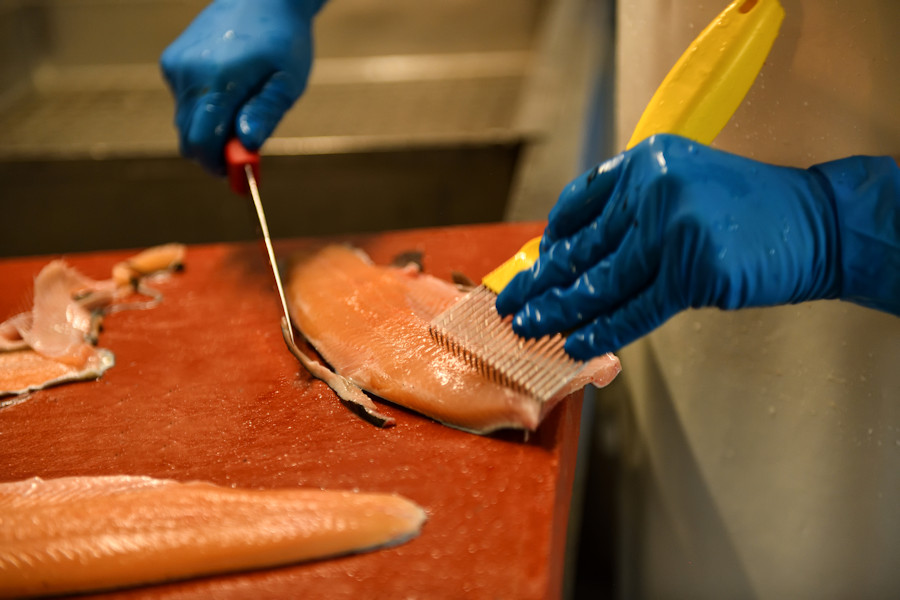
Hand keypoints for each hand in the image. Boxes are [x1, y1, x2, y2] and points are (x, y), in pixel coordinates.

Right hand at [160, 0, 324, 174]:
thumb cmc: (282, 40)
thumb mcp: (288, 82)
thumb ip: (265, 114)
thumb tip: (248, 145)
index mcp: (219, 79)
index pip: (202, 142)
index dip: (217, 166)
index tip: (236, 175)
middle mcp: (190, 72)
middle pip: (188, 136)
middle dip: (214, 152)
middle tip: (243, 151)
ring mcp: (176, 66)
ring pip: (185, 121)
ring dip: (211, 129)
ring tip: (243, 109)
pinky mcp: (172, 62)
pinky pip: (184, 102)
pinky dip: (203, 108)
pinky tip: (228, 90)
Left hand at [497, 134, 897, 359]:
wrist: (818, 224)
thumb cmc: (750, 210)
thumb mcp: (685, 182)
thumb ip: (632, 211)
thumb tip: (573, 257)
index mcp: (646, 162)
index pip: (581, 204)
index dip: (552, 239)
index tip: (536, 262)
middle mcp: (653, 189)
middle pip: (582, 247)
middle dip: (541, 281)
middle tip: (509, 304)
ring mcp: (672, 229)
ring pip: (601, 282)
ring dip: (559, 310)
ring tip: (530, 328)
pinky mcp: (691, 271)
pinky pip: (634, 309)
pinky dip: (602, 330)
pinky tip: (575, 343)